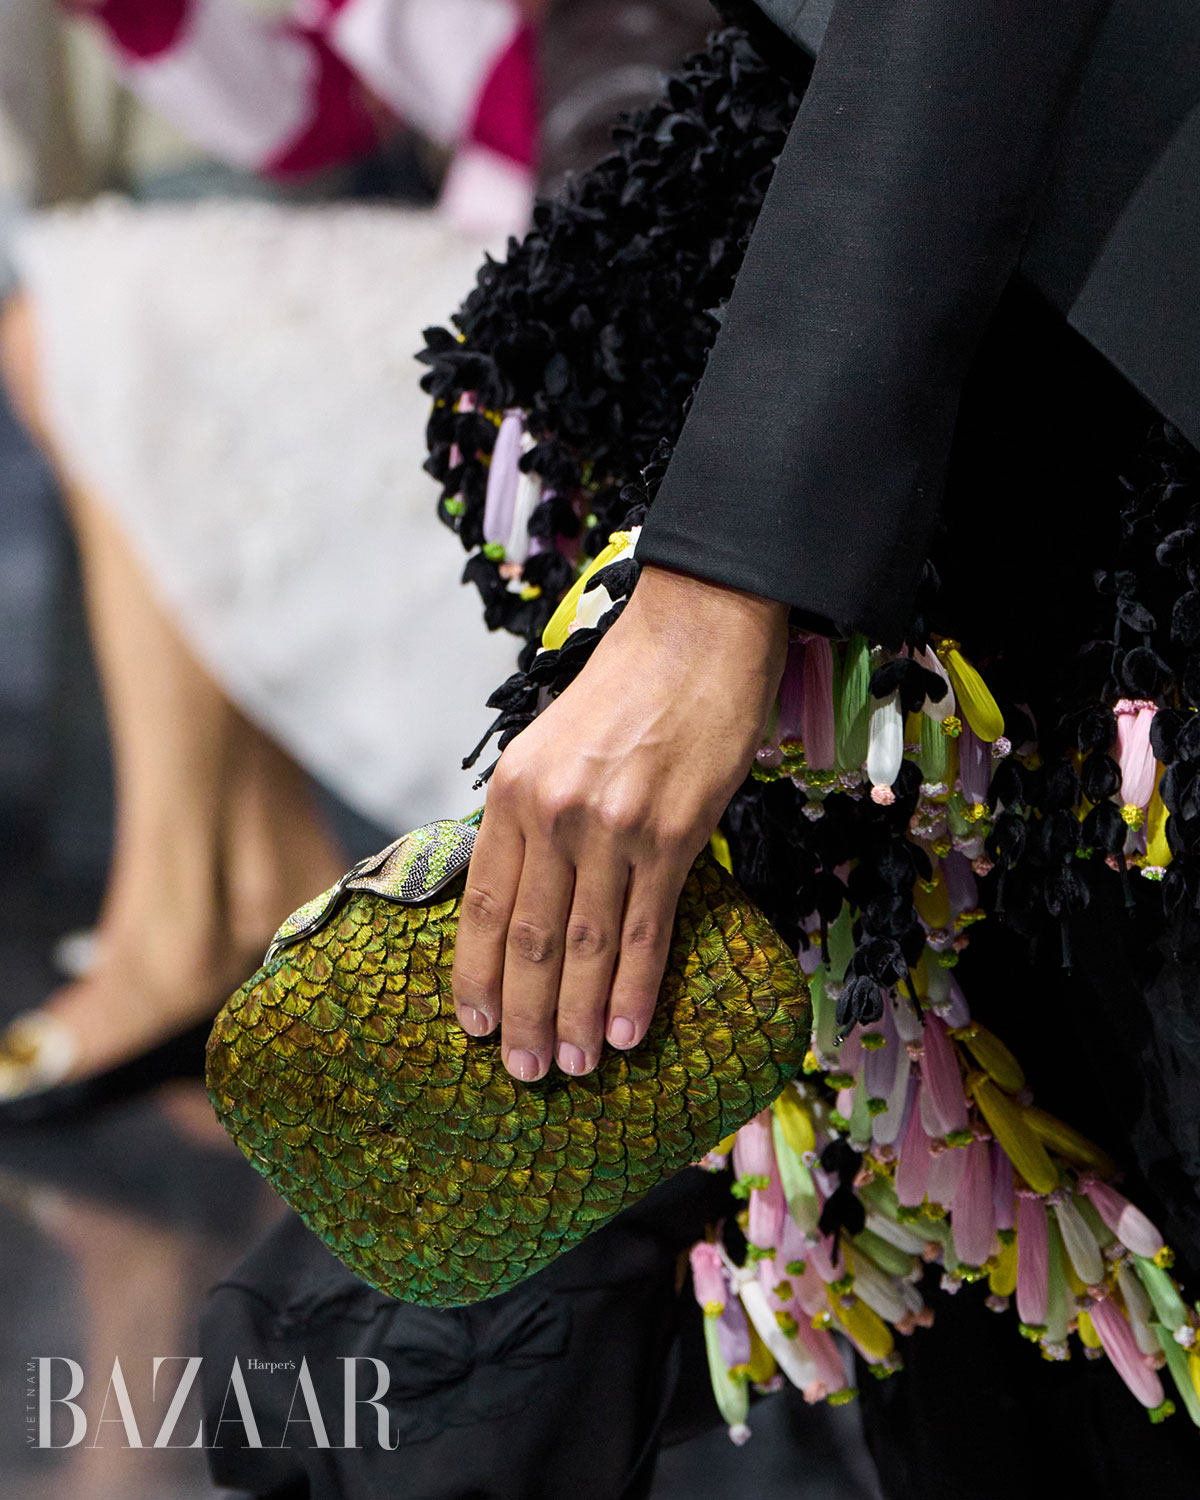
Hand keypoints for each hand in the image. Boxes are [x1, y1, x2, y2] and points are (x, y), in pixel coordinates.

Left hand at [451, 563, 787, 1079]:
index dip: (476, 975)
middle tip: (524, 1074)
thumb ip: (534, 814)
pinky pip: (647, 929)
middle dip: (522, 1015)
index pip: (482, 906)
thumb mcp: (551, 741)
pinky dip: (635, 989)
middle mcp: (551, 812)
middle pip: (527, 938)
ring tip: (574, 1066)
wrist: (700, 627)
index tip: (473, 1027)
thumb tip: (528, 891)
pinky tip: (627, 1032)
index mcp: (511, 790)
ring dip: (576, 1016)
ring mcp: (611, 826)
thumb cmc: (628, 684)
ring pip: (583, 945)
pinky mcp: (674, 833)